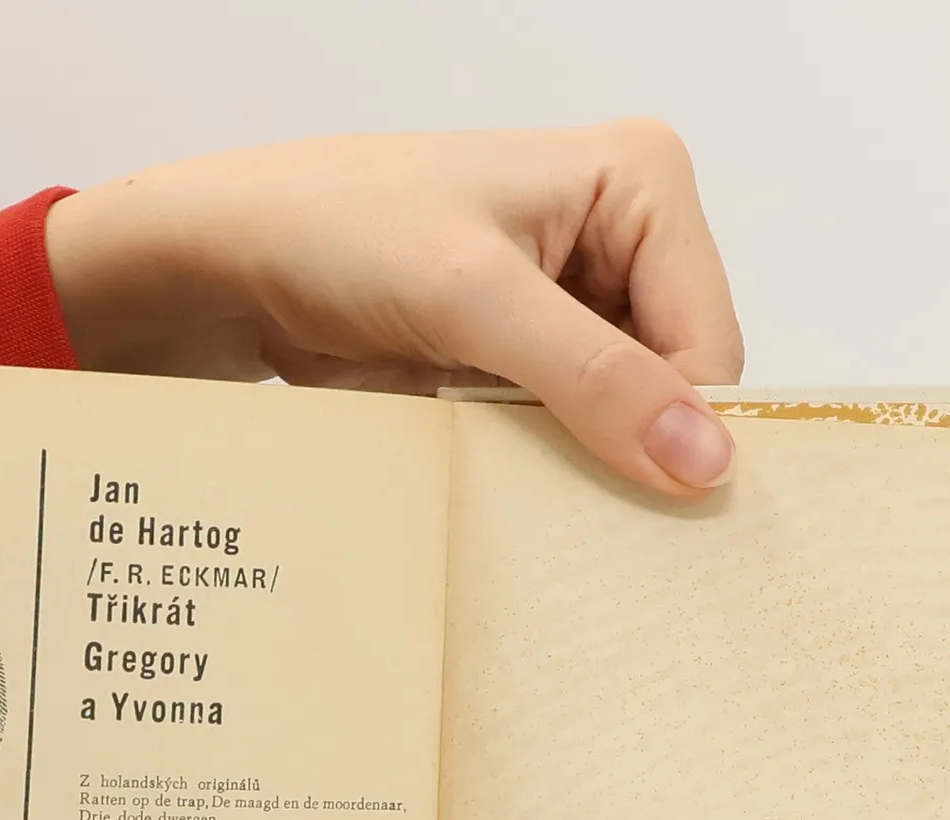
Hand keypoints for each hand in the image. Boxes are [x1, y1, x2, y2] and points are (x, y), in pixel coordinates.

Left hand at [44, 121, 743, 498]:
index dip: (682, 427)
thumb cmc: (338, 231)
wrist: (236, 260)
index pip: (712, 340)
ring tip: (532, 489)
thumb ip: (595, 379)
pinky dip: (550, 466)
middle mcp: (624, 233)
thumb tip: (703, 459)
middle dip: (637, 445)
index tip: (644, 504)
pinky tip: (513, 482)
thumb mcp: (473, 301)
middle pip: (680, 381)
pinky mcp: (531, 352)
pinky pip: (575, 429)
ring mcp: (578, 298)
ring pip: (630, 415)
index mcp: (643, 181)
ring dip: (589, 463)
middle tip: (582, 507)